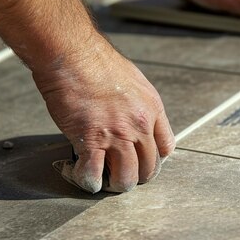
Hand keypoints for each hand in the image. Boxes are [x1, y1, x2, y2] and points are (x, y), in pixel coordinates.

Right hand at [33, 36, 175, 193]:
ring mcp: (117, 135)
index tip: (143, 161)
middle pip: (148, 168)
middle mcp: (139, 125)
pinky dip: (88, 181)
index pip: (166, 146)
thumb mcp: (132, 80)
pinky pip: (94, 174)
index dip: (155, 159)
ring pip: (126, 178)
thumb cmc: (95, 61)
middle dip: (135, 176)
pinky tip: (82, 175)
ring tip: (105, 182)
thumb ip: (135, 103)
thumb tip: (128, 117)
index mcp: (151, 109)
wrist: (73, 55)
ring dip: (115, 185)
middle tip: (122, 176)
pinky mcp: (91, 141)